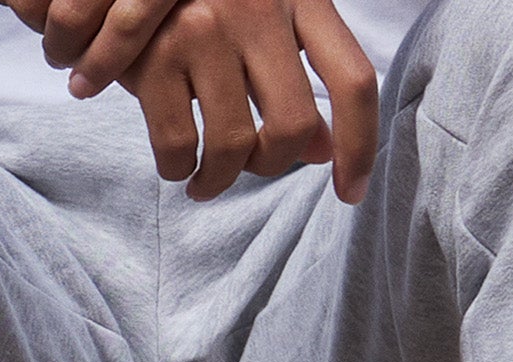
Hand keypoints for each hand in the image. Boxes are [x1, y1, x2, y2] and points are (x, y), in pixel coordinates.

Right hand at [4, 0, 376, 204]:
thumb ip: (293, 77)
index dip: (359, 147)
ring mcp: (203, 28)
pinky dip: (178, 169)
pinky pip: (179, 145)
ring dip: (220, 179)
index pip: (353, 82)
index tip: (350, 192)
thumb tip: (322, 151)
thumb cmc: (196, 2)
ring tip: (206, 180)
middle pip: (294, 127)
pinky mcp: (153, 52)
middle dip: (273, 166)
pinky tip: (177, 165)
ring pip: (235, 146)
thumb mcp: (260, 22)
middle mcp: (257, 6)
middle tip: (251, 167)